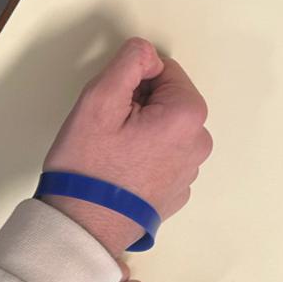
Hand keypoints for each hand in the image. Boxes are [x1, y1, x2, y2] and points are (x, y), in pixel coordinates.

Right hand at [42, 37, 211, 254]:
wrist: (83, 229)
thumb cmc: (89, 167)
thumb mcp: (100, 99)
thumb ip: (129, 62)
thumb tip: (146, 52)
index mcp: (188, 116)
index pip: (164, 70)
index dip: (133, 80)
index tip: (114, 104)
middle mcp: (199, 143)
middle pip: (167, 99)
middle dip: (139, 104)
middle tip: (109, 129)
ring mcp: (190, 171)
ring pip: (165, 127)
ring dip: (141, 130)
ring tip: (112, 152)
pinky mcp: (177, 190)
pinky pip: (164, 156)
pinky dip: (145, 155)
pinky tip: (120, 171)